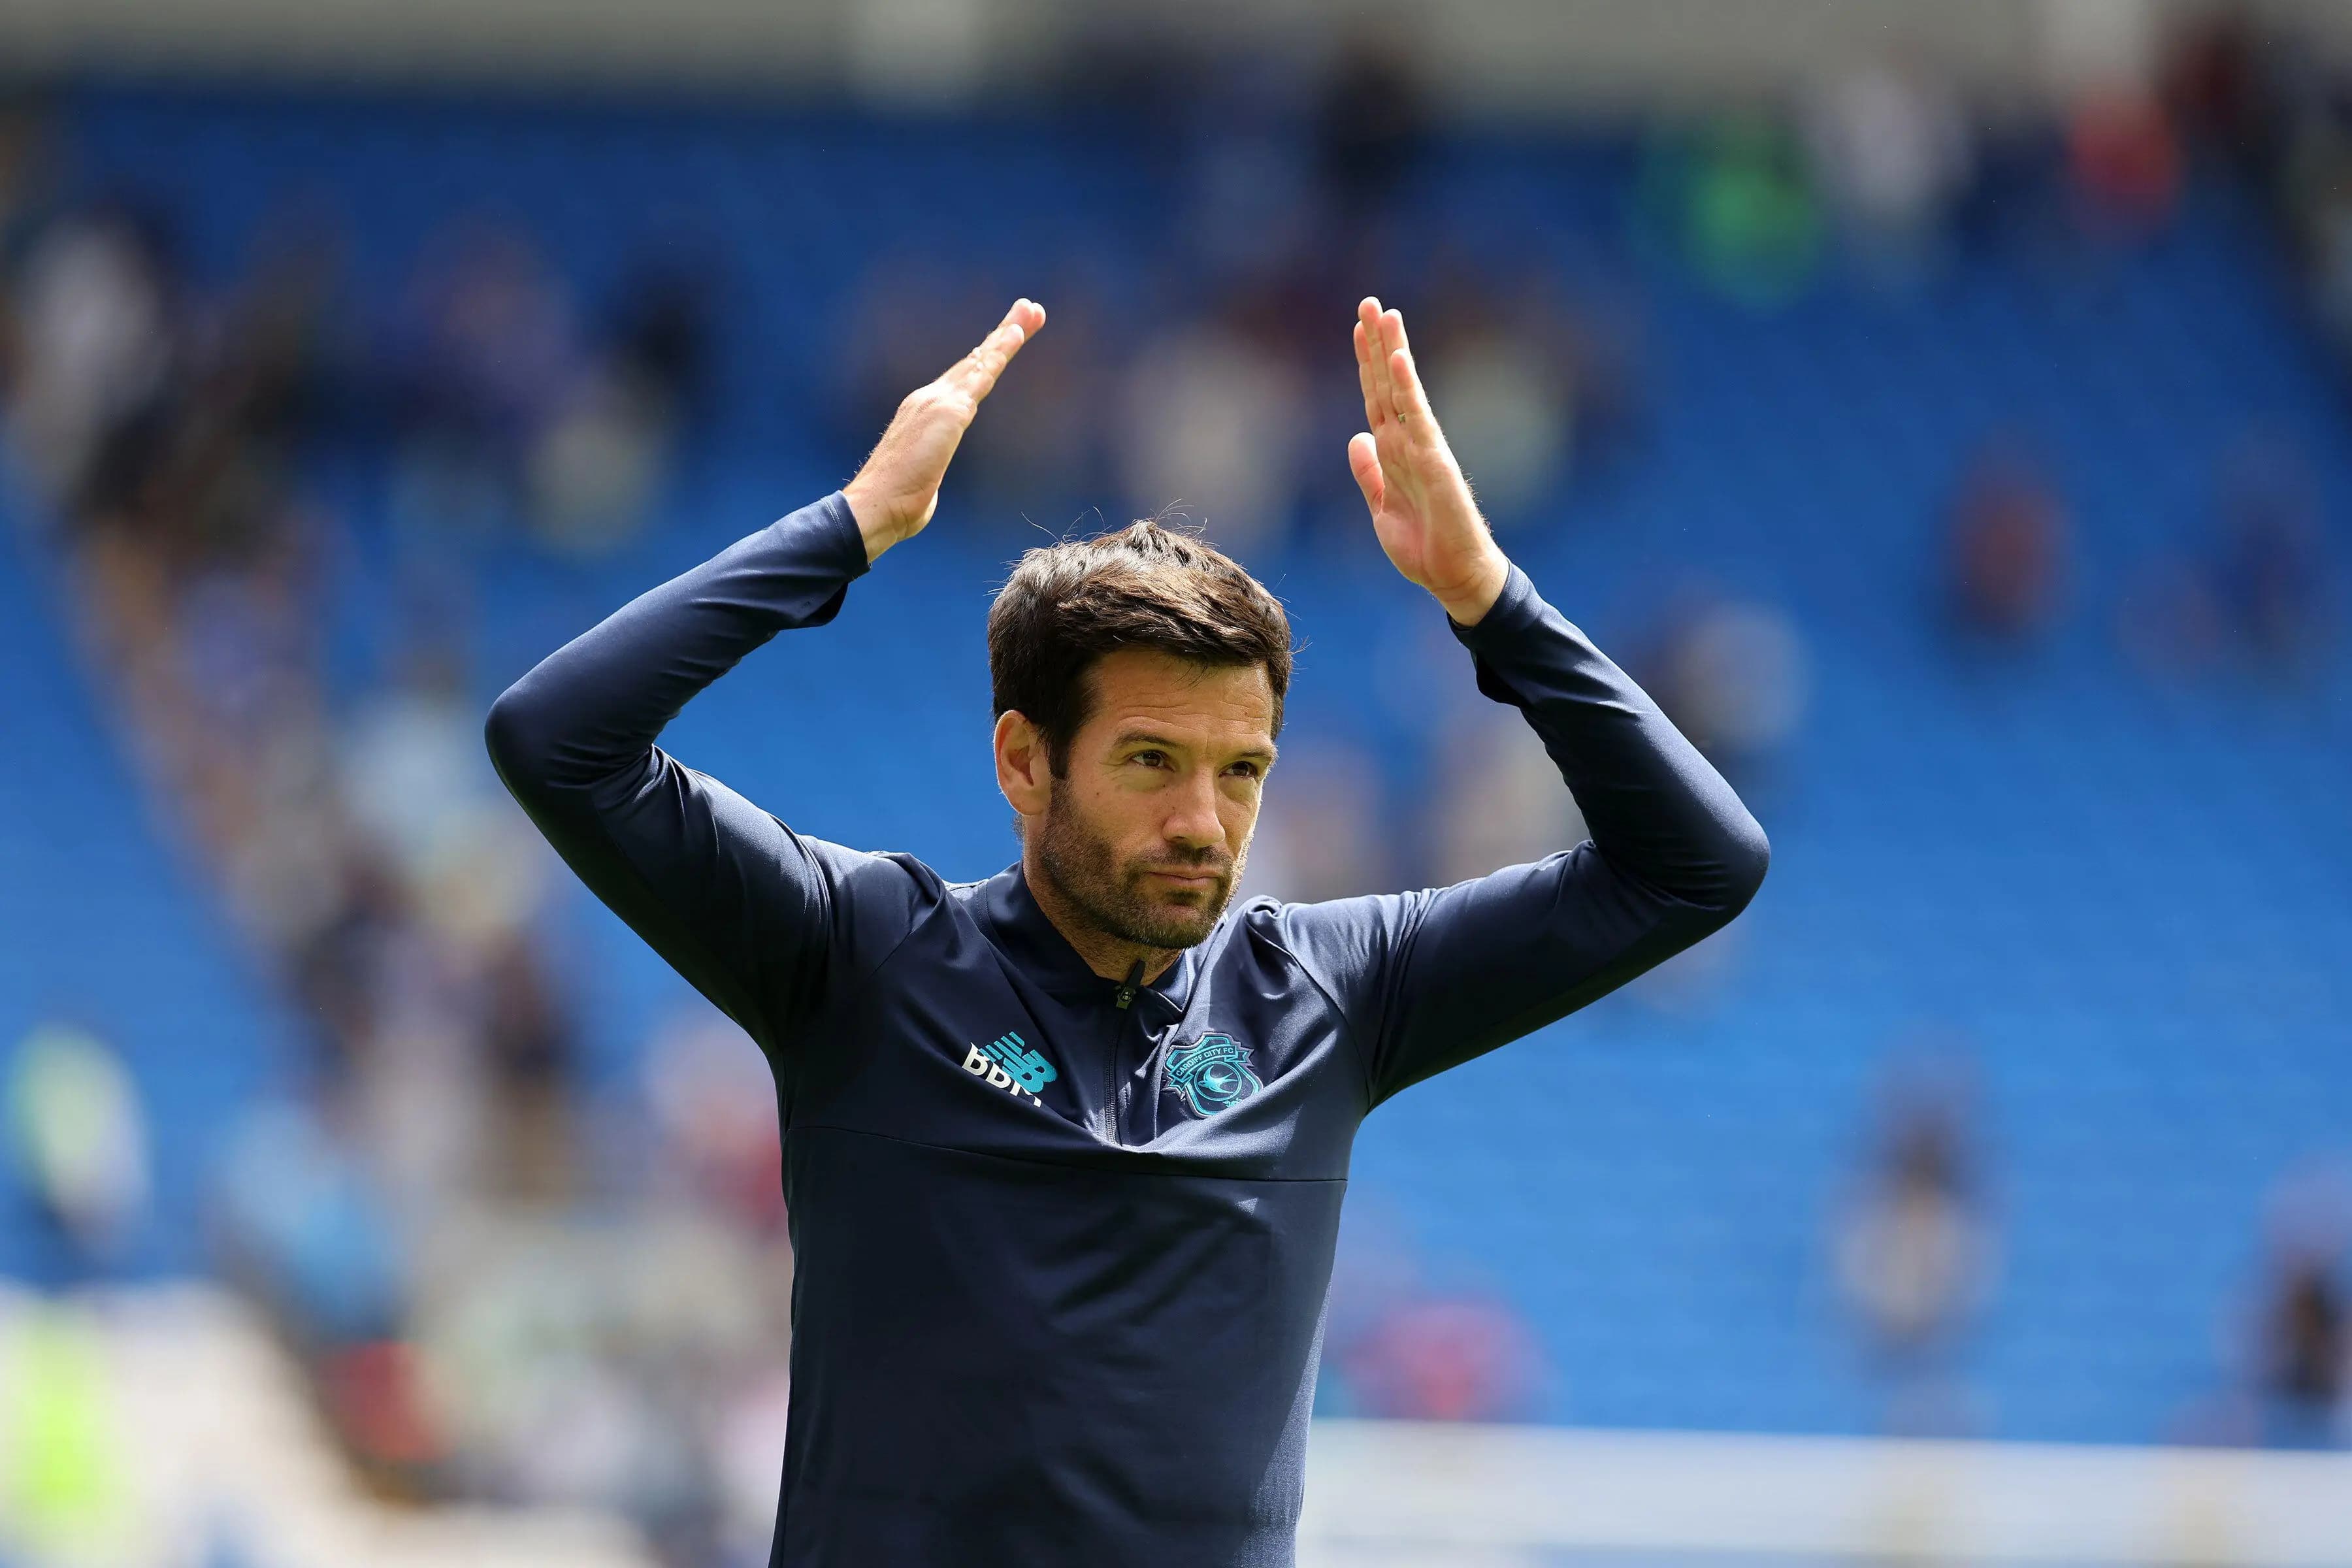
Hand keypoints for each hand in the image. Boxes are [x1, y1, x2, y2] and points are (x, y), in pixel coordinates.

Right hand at [843, 298, 1045, 561]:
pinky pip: (981, 375)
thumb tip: (925, 488)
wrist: (877, 505)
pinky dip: (998, 352)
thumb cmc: (897, 500)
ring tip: (1031, 312)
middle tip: (1030, 308)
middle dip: (1003, 334)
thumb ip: (927, 471)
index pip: (964, 379)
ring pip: (980, 361)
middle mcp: (930, 399)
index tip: (1008, 337)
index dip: (988, 357)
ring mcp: (938, 401)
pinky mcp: (948, 411)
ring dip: (1007, 335)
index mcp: (925, 413)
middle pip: (974, 360)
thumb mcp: (921, 480)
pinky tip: (1015, 333)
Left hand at [1347, 296, 1509, 624]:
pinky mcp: (1436, 462)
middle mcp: (1409, 443)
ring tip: (1386, 313)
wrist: (1453, 577)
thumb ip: (1369, 473)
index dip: (1366, 364)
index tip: (1358, 329)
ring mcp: (1424, 449)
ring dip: (1393, 352)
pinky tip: (1399, 359)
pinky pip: (1418, 419)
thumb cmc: (1424, 547)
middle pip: (1387, 384)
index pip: (1376, 398)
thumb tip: (1356, 438)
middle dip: (1378, 344)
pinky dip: (1407, 388)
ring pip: (1403, 392)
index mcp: (1394, 453)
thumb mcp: (1381, 508)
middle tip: (1369, 302)